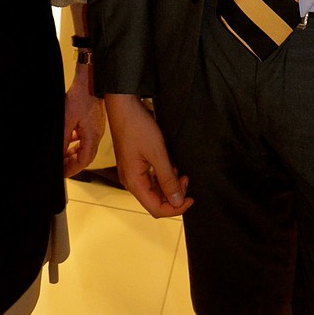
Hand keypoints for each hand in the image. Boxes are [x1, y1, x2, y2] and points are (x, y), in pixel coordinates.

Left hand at [63, 68, 105, 176]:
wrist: (90, 80)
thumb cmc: (82, 96)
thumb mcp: (67, 120)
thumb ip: (63, 140)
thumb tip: (59, 155)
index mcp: (92, 137)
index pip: (83, 162)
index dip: (71, 170)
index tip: (62, 173)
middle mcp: (96, 134)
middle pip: (85, 156)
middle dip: (72, 163)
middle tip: (61, 166)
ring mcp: (96, 127)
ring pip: (85, 146)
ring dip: (74, 152)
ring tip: (63, 154)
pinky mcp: (93, 120)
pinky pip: (85, 136)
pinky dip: (77, 141)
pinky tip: (69, 137)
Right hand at [105, 93, 192, 217]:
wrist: (123, 106)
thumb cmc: (137, 127)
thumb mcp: (157, 153)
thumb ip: (168, 179)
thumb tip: (178, 201)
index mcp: (133, 182)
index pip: (156, 209)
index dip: (175, 208)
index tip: (190, 198)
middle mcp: (130, 181)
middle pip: (155, 201)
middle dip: (173, 194)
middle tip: (186, 179)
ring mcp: (132, 172)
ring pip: (154, 189)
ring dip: (169, 184)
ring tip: (178, 170)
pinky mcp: (134, 164)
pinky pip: (150, 178)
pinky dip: (163, 175)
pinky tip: (170, 165)